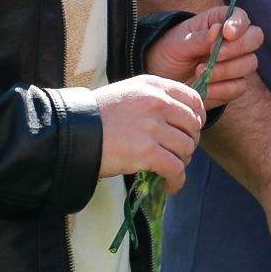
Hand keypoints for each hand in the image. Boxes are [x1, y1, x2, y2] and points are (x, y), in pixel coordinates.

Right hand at [95, 74, 204, 191]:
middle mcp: (157, 102)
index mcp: (153, 85)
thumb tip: (179, 118)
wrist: (73, 132)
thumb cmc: (96, 115)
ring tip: (171, 168)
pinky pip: (175, 169)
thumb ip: (153, 99)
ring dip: (182, 162)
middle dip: (189, 142)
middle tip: (179, 153)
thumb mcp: (128, 93)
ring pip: (186, 148)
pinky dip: (176, 180)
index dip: (198, 117)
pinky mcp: (147, 152)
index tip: (192, 129)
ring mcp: (152, 127)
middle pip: (193, 125)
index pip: (193, 98)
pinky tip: (170, 185)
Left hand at [144, 5, 264, 105]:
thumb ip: (198, 38)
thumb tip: (218, 30)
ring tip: (200, 72)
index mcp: (219, 21)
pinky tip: (205, 88)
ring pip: (249, 64)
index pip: (241, 17)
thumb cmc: (169, 52)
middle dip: (237, 48)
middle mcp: (233, 41)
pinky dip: (222, 89)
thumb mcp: (177, 43)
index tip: (227, 34)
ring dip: (226, 70)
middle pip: (255, 38)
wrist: (163, 79)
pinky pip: (239, 87)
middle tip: (215, 55)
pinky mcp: (233, 85)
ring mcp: (236, 63)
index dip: (239, 24)